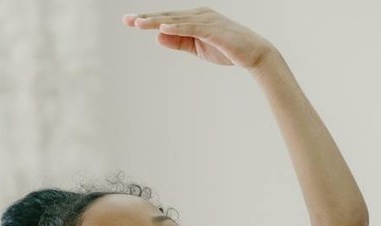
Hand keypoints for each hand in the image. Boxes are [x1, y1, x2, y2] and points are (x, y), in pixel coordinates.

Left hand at [122, 8, 274, 69]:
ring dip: (157, 22)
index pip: (167, 19)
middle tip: (126, 20)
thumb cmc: (225, 50)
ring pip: (176, 21)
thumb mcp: (196, 48)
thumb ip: (178, 42)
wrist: (253, 55)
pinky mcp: (214, 30)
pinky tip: (162, 29)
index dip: (148, 20)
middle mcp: (199, 15)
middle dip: (147, 18)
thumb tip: (158, 37)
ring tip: (138, 23)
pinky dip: (177, 27)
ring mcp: (207, 21)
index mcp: (195, 18)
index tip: (129, 21)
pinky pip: (192, 27)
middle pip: (168, 17)